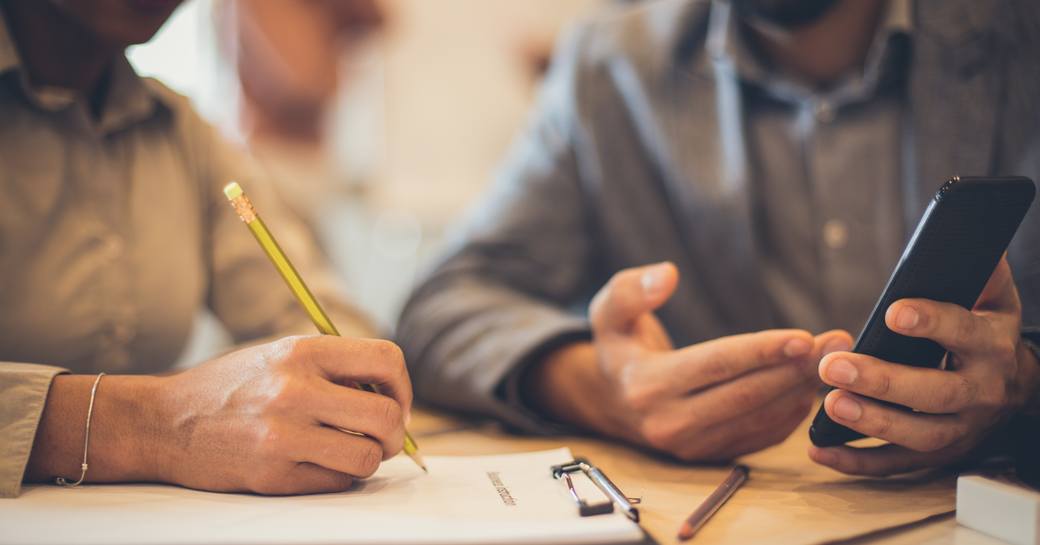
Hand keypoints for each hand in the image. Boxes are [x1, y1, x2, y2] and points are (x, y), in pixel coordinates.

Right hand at [155, 335, 411, 493]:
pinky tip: (318, 464)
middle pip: (387, 416)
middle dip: (396, 433)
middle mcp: (295, 390)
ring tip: (350, 451)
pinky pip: (337, 482)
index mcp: (302, 351)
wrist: (164, 423)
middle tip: (384, 437)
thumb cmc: (231, 387)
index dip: (402, 385)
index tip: (395, 401)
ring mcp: (284, 435)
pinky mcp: (273, 475)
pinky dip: (338, 477)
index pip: (386, 360)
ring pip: (367, 457)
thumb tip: (393, 396)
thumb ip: (333, 367)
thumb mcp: (279, 355)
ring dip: (369, 459)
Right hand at [527, 262, 852, 460]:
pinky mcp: (710, 456)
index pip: (715, 365)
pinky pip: (760, 436)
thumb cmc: (619, 345)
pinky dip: (791, 412)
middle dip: (798, 368)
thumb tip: (669, 274)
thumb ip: (633, 289)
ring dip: (802, 388)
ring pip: (760, 417)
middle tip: (840, 343)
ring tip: (836, 359)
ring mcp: (692, 446)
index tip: (805, 336)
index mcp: (646, 386)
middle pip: (747, 394)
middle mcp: (668, 423)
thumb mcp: (609, 311)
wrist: (612, 399)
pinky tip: (809, 386)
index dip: (762, 351)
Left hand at [810, 258, 1039, 475]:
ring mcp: (961, 429)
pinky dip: (857, 463)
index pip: (963, 332)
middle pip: (935, 393)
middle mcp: (980, 392)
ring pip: (918, 435)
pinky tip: (818, 450)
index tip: (892, 312)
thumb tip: (960, 232)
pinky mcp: (938, 454)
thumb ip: (978, 269)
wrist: (1016, 387)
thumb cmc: (987, 330)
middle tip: (835, 367)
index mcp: (992, 345)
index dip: (930, 322)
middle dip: (884, 381)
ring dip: (872, 423)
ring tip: (829, 404)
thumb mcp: (993, 297)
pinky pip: (896, 465)